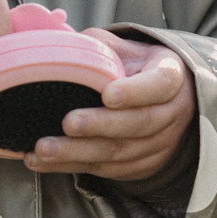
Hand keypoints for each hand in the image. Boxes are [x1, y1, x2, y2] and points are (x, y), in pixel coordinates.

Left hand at [29, 38, 197, 185]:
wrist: (157, 97)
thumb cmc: (133, 67)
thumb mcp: (121, 47)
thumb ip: (97, 48)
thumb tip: (56, 48)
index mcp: (170, 74)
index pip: (160, 84)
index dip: (135, 92)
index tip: (108, 94)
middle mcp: (172, 112)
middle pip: (140, 123)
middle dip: (101, 125)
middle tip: (68, 123)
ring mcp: (161, 143)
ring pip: (122, 153)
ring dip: (79, 153)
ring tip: (44, 148)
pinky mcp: (143, 166)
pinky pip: (109, 170)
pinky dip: (74, 166)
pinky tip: (44, 162)